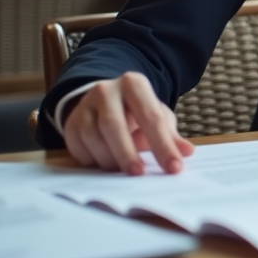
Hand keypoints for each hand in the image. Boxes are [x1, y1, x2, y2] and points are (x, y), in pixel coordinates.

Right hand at [62, 72, 193, 174]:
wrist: (104, 104)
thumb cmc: (136, 112)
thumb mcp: (157, 117)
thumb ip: (171, 135)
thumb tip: (186, 152)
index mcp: (134, 84)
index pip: (151, 116)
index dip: (163, 145)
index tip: (174, 168)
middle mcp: (106, 90)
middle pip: (114, 124)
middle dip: (128, 152)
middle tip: (140, 173)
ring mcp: (85, 106)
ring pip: (94, 137)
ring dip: (110, 159)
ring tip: (124, 169)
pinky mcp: (71, 123)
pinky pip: (80, 148)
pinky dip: (95, 161)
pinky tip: (106, 163)